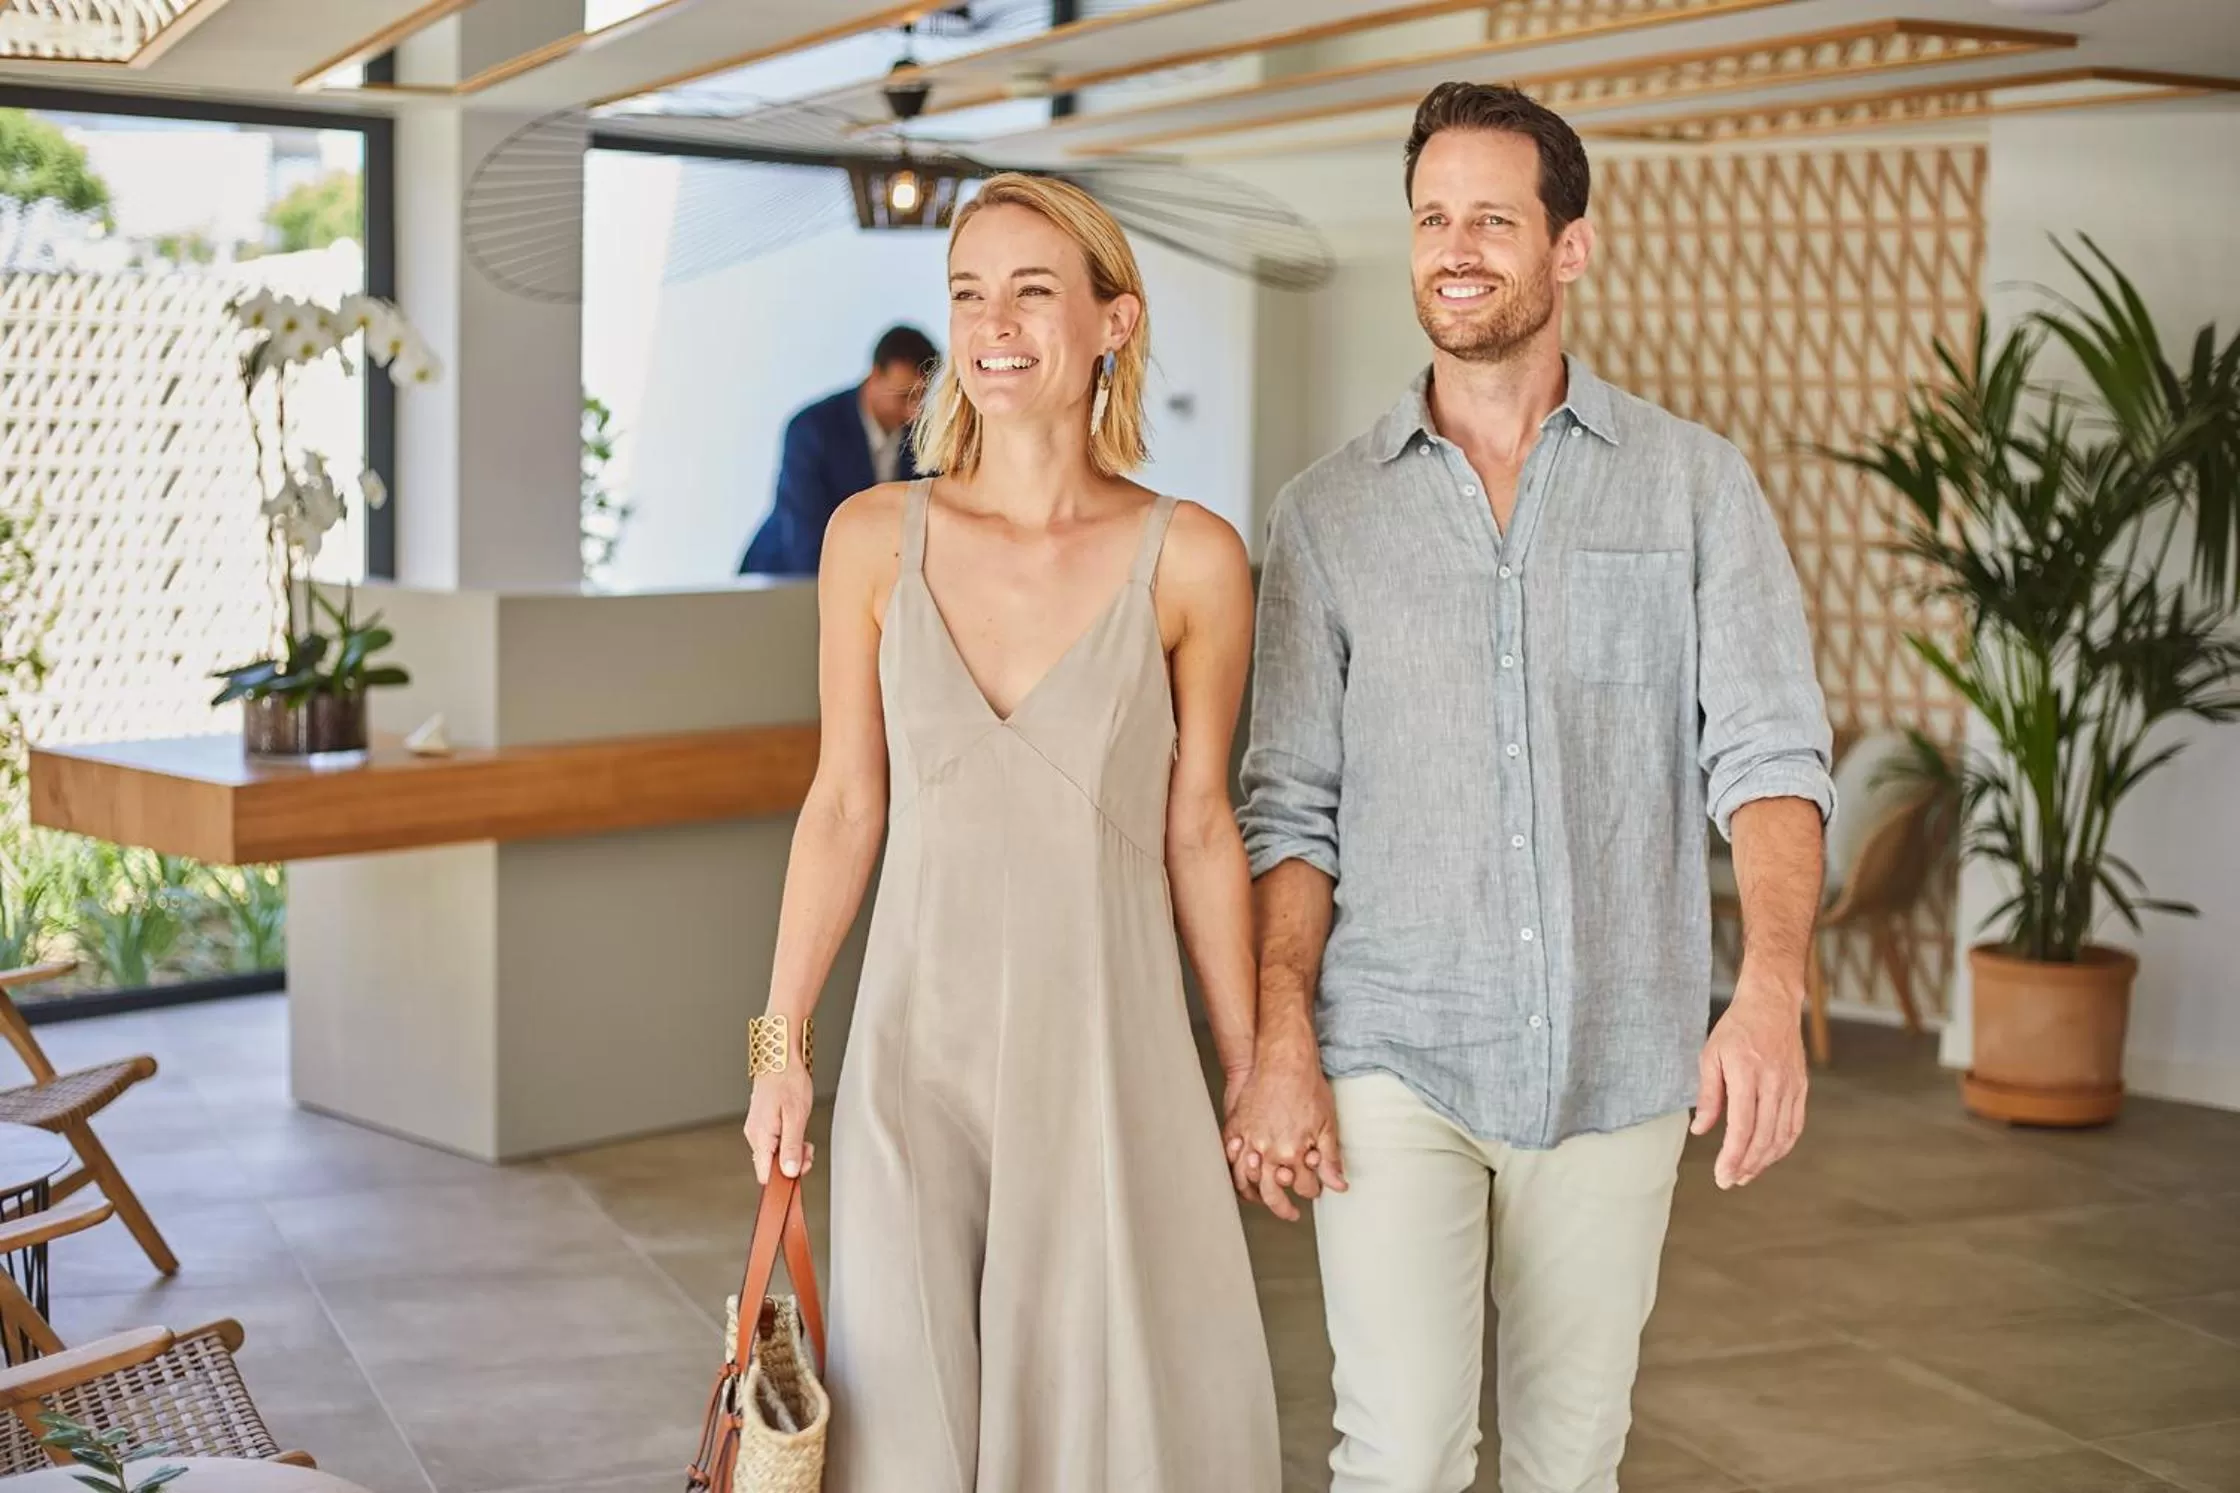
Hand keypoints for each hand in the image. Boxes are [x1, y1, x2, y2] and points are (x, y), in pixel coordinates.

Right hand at [743, 1066, 815, 1185]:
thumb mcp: (796, 1116)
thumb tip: (789, 1171)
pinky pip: (775, 1142)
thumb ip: (792, 1146)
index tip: (798, 1175)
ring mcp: (758, 1129)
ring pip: (775, 1154)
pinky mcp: (763, 1124)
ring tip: (805, 1138)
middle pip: (772, 1165)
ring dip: (792, 1151)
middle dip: (792, 1163)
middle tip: (808, 1150)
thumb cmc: (788, 1081)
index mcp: (761, 1136)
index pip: (765, 1174)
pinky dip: (789, 1141)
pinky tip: (798, 1132)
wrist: (780, 1058)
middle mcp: (755, 1135)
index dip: (782, 1180)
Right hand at [1222, 1030, 1346, 1221]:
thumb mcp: (1327, 1125)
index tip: (1317, 1187)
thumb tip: (1338, 1185)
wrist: (1283, 1060)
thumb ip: (1330, 1159)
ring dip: (1256, 1194)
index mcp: (1293, 1153)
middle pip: (1273, 1193)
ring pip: (1246, 1181)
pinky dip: (1235, 1172)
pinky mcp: (1235, 1128)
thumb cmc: (1306, 1088)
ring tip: (1263, 1199)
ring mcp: (1248, 1140)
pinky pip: (1230, 1159)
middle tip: (1291, 1213)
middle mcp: (1268, 1151)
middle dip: (1284, 1207)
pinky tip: (1243, 1175)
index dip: (1314, 1189)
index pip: (1305, 1186)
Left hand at [1692, 962, 1808, 1188]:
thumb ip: (1708, 1096)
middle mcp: (1774, 1082)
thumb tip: (1702, 1131)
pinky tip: (1767, 1156)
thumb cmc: (1736, 1029)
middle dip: (1747, 1165)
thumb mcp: (1711, 1056)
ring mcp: (1792, 1086)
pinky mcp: (1801, 1088)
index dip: (1733, 1156)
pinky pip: (1795, 1125)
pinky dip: (1782, 1146)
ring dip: (1764, 1161)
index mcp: (1747, 1073)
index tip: (1722, 1176)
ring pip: (1782, 1135)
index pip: (1742, 1126)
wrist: (1771, 1004)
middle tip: (1730, 1181)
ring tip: (1746, 1174)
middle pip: (1764, 1136)